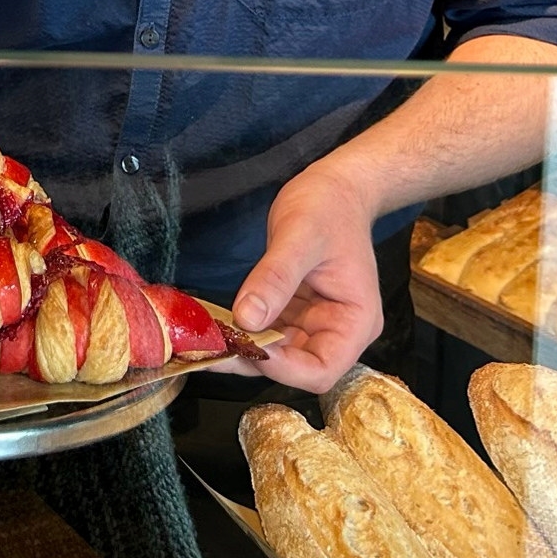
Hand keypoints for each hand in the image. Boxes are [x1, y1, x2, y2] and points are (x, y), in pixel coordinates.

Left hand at [228, 163, 384, 392]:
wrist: (333, 188)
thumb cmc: (328, 207)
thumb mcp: (300, 237)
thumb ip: (276, 278)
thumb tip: (248, 318)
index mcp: (355, 322)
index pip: (322, 369)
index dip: (284, 368)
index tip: (246, 345)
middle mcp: (336, 331)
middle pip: (295, 368)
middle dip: (252, 360)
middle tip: (207, 348)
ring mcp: (312, 323)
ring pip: (275, 354)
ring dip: (240, 349)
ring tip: (201, 339)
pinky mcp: (292, 312)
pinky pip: (265, 331)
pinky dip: (241, 330)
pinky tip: (212, 323)